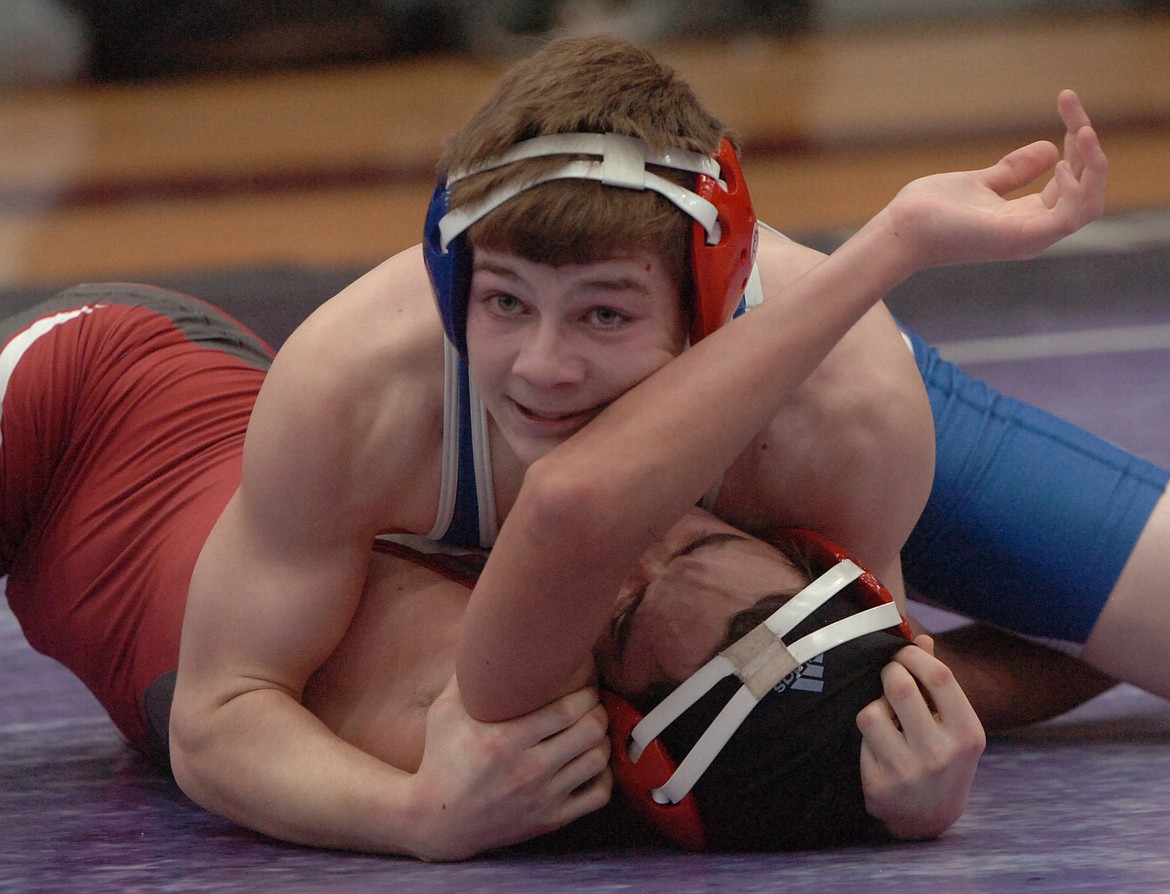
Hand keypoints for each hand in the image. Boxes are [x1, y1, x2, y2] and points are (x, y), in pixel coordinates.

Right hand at [407, 678, 611, 860]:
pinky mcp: (550, 821)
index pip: (567, 710)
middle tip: (594, 703)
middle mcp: (528, 770)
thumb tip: (481, 636)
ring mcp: (542, 798)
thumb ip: (466, 676)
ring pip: (597, 761)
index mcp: (504, 739)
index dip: (586, 694)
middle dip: (598, 711)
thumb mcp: (443, 712)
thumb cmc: (441, 758)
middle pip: (589, 732)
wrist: (437, 821)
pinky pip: (597, 796)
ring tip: (595, 729)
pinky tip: (593, 763)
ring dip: (603, 740)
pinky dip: (604, 776)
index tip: (586, 685)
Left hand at [856, 635, 985, 840]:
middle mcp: (941, 754)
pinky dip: (866, 734)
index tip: (903, 652)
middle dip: (888, 672)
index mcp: (967, 733)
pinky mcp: (879, 786)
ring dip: (873, 706)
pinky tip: (878, 744)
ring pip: (871, 712)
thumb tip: (921, 639)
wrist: (930, 816)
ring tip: (885, 715)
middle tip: (888, 675)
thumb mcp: (952, 724)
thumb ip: (937, 683)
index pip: (939, 676)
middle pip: (900, 687)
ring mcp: (909, 772)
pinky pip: (861, 739)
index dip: (913, 655)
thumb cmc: (942, 755)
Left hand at [882, 89, 1106, 269]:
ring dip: (1094, 165)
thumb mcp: (979, 182)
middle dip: (1088, 145)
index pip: (1073, 179)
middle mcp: (1035, 230)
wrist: (900, 230)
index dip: (1077, 142)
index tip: (1066, 102)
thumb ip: (1013, 171)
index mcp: (1028, 217)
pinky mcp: (1020, 239)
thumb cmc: (929, 211)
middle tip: (1070, 102)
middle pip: (1088, 188)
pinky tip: (1061, 161)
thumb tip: (1050, 148)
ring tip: (1082, 130)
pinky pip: (1070, 218)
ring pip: (1089, 205)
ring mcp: (1029, 237)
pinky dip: (1076, 189)